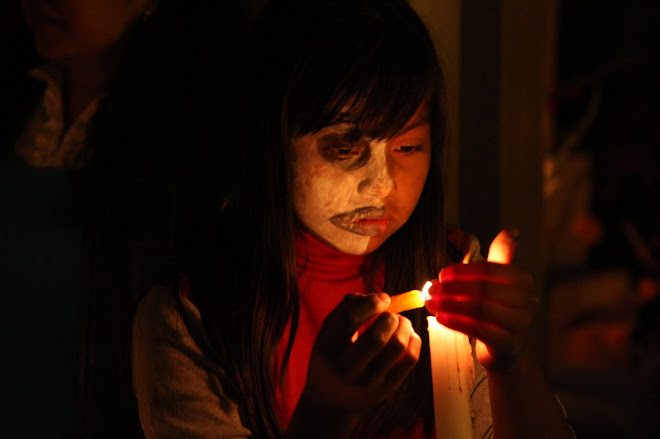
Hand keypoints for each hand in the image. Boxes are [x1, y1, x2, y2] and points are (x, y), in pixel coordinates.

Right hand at [298, 292, 421, 419]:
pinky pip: (410, 359)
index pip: (350, 318)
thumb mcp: (328, 333)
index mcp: (327, 347)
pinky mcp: (386, 388)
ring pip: (397, 345)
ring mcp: (368, 381)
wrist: (330, 402)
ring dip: (404, 325)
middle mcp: (346, 367)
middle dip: (390, 316)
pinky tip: (407, 337)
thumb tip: (379, 297)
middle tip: (390, 314)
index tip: (382, 298)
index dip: (372, 302)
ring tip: (399, 323)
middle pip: (377, 335)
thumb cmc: (333, 357)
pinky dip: (414, 340)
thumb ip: (347, 309)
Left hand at [426, 229, 538, 370]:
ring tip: (431, 302)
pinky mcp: (509, 344)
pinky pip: (479, 330)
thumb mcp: (499, 281)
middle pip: (484, 289)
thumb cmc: (498, 310)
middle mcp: (527, 300)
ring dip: (450, 304)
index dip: (463, 271)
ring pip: (480, 309)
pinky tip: (440, 318)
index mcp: (523, 280)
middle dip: (453, 288)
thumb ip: (501, 257)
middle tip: (431, 289)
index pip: (489, 269)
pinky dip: (456, 322)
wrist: (507, 350)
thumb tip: (511, 231)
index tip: (442, 274)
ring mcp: (520, 323)